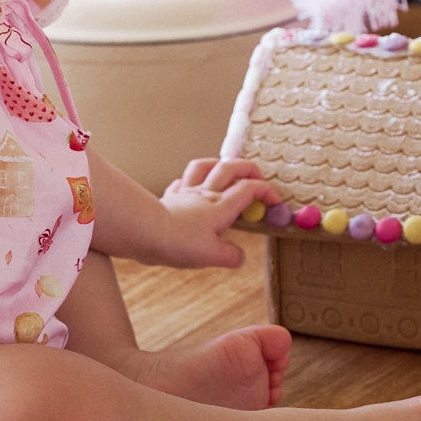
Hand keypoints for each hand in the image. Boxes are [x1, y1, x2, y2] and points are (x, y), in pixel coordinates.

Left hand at [158, 157, 281, 268]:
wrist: (146, 232)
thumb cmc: (179, 242)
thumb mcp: (212, 256)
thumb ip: (231, 256)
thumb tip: (240, 256)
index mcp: (221, 206)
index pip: (249, 189)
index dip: (266, 192)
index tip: (275, 201)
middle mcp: (205, 194)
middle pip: (230, 167)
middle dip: (248, 167)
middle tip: (258, 176)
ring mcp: (186, 193)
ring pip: (204, 166)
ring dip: (219, 164)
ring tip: (226, 171)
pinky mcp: (170, 198)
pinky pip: (182, 182)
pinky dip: (192, 181)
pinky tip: (193, 188)